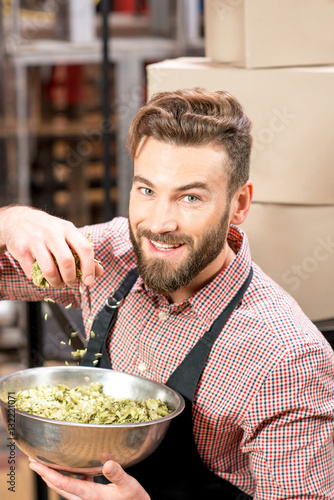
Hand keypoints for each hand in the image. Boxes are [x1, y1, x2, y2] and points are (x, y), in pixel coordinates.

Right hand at [0, 206, 102, 287]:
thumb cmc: (48, 231)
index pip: (85, 248)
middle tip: (70, 283)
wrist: (17, 219)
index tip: (89, 281)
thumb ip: (83, 252)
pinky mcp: (21, 250)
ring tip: (57, 283)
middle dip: (70, 278)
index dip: (89, 268)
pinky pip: (32, 273)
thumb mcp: (67, 235)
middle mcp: (52, 233)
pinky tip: (41, 276)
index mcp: (67, 229)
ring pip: (49, 270)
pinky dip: (39, 280)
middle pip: (66, 262)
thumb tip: (99, 272)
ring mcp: (35, 240)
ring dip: (56, 283)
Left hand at [28, 459, 149, 499]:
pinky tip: (79, 471)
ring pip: (65, 488)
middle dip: (45, 474)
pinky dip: (71, 479)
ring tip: (49, 465)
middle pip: (58, 487)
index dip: (47, 473)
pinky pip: (76, 488)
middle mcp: (85, 499)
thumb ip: (117, 474)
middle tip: (34, 462)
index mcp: (91, 495)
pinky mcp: (93, 499)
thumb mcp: (129, 486)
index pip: (63, 483)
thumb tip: (106, 461)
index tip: (35, 464)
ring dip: (55, 477)